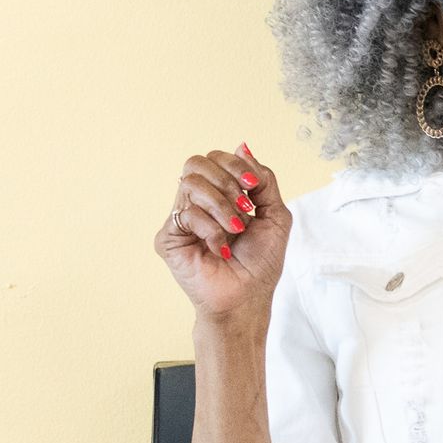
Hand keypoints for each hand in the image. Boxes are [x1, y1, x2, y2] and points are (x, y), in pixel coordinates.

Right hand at [152, 142, 289, 328]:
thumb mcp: (275, 214)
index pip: (215, 158)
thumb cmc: (261, 262)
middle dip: (227, 181)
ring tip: (236, 230)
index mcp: (220, 194)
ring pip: (190, 184)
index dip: (234, 165)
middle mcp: (197, 202)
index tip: (253, 186)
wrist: (248, 297)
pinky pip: (186, 214)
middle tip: (245, 209)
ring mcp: (181, 219)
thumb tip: (243, 145)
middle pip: (197, 163)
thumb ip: (262, 180)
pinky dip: (211, 229)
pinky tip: (221, 249)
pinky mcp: (168, 238)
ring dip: (222, 206)